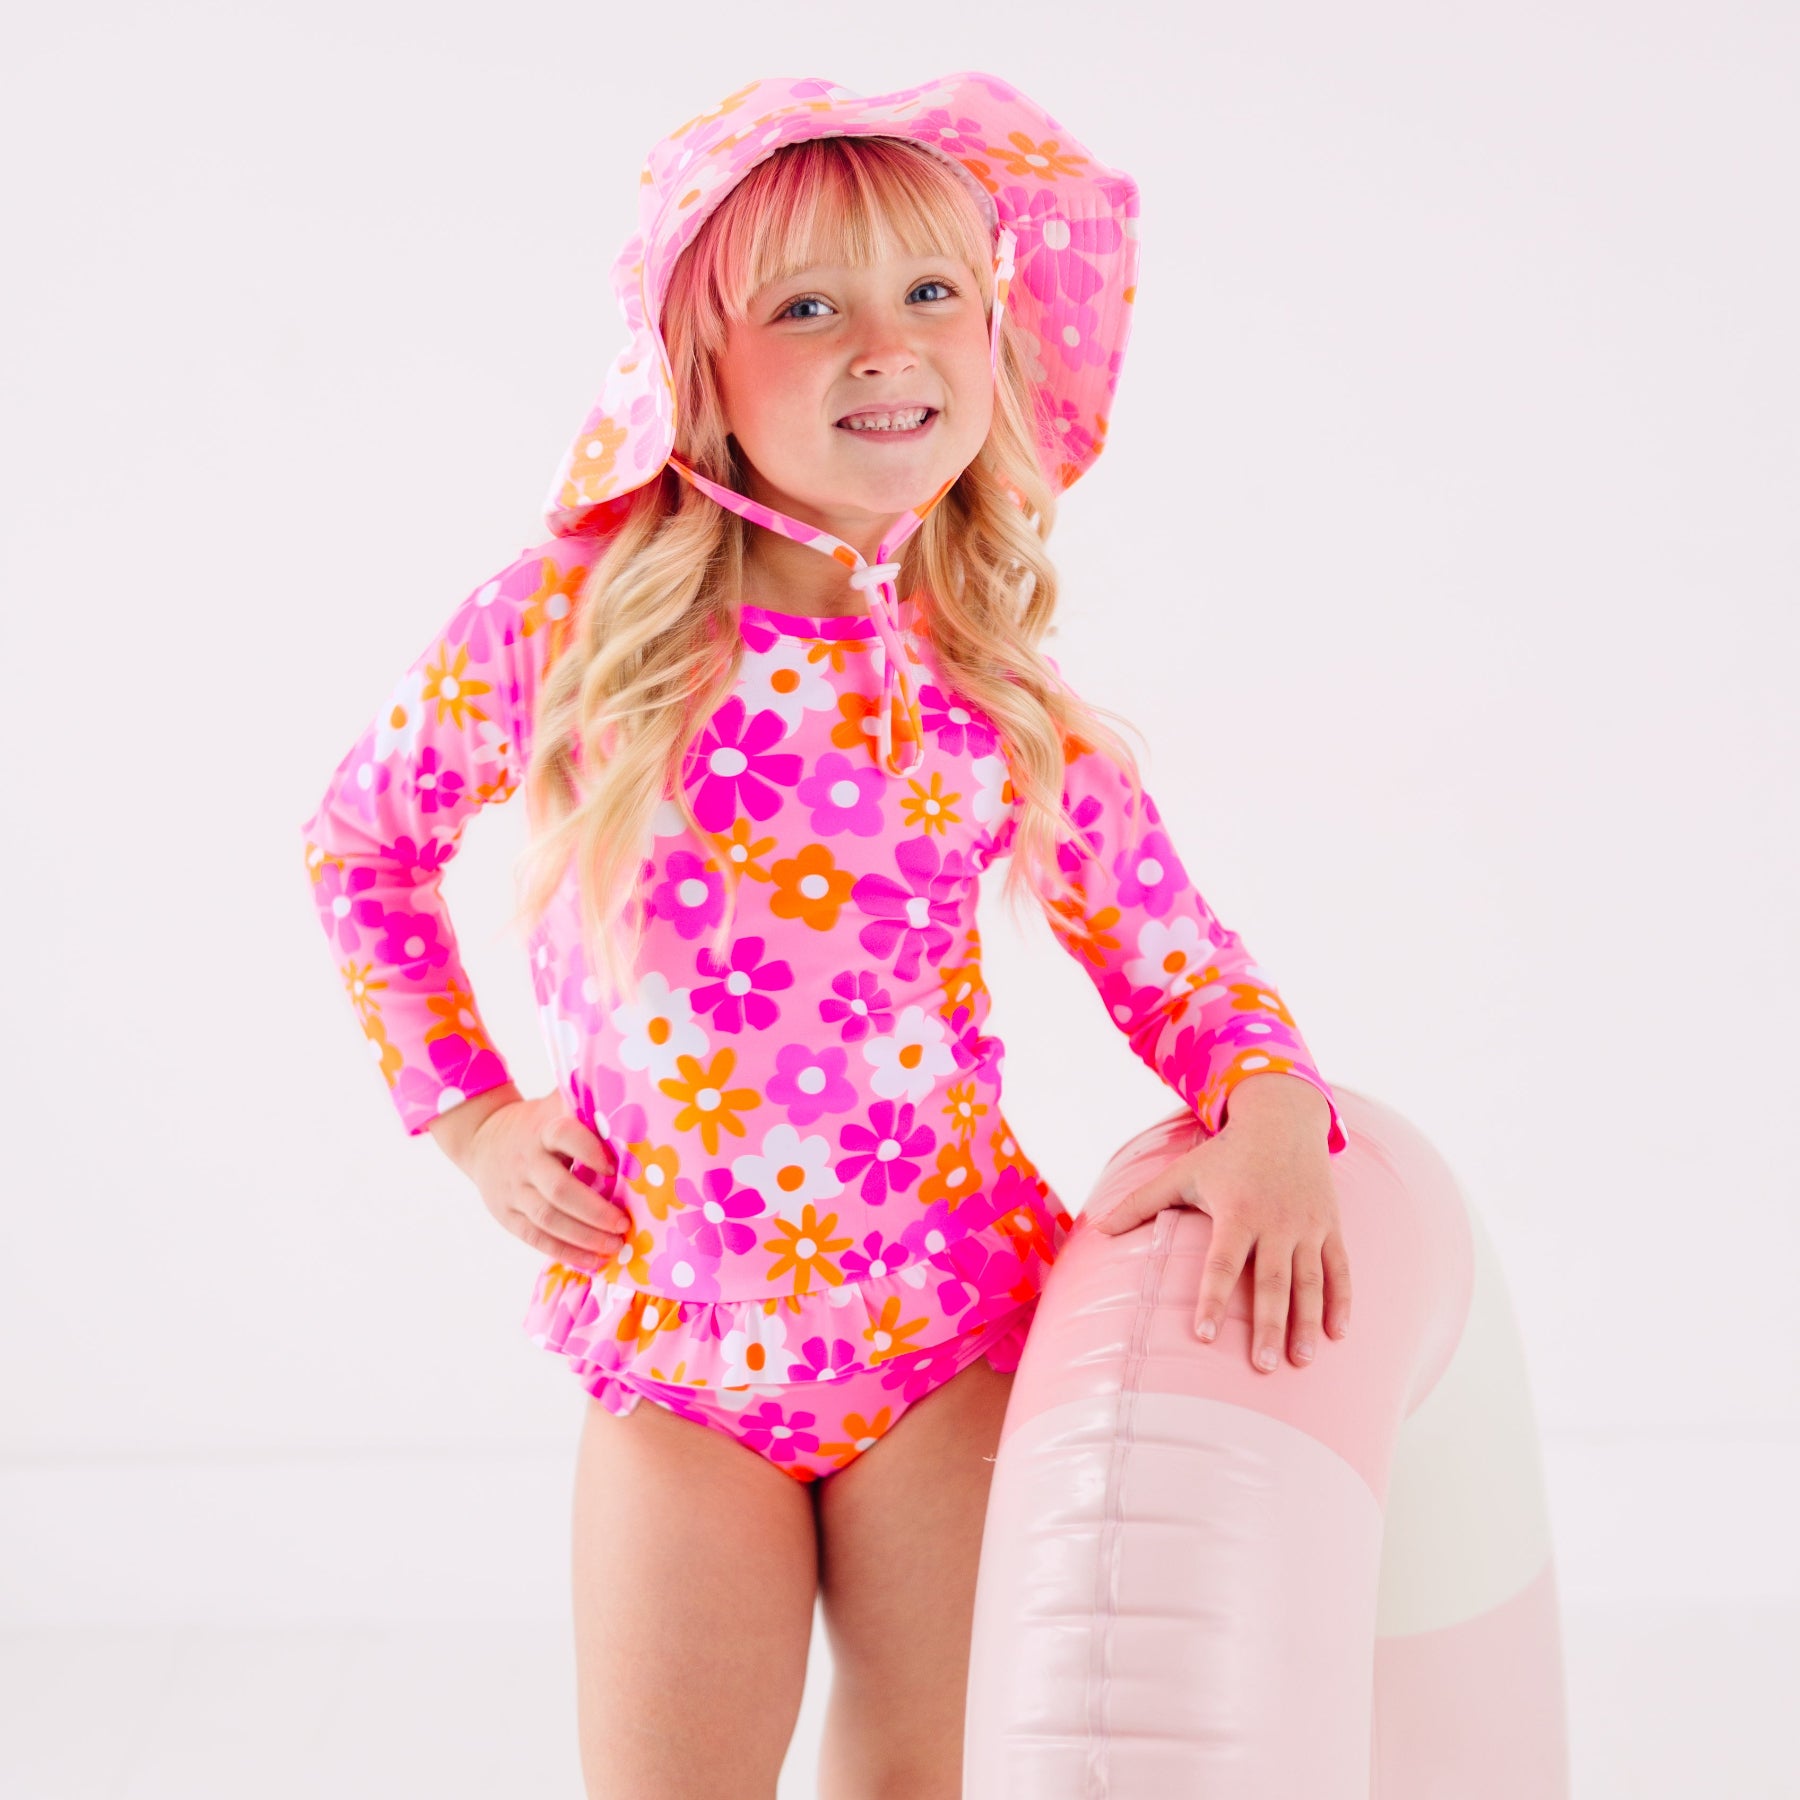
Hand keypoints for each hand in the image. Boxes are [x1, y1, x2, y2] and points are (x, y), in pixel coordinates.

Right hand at [450, 1089, 632, 1272]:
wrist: (481, 1138)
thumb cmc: (538, 1123)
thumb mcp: (555, 1106)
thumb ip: (587, 1105)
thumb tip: (637, 1094)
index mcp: (543, 1129)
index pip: (564, 1136)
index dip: (589, 1151)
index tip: (615, 1167)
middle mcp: (527, 1161)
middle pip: (560, 1189)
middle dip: (595, 1211)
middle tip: (624, 1223)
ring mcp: (514, 1190)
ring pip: (549, 1219)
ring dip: (585, 1237)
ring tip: (616, 1246)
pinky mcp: (507, 1215)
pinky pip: (537, 1238)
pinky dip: (566, 1252)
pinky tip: (593, 1261)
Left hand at [1084, 1105, 1350, 1371]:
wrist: (1285, 1120)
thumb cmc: (1226, 1154)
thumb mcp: (1181, 1171)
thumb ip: (1141, 1202)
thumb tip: (1100, 1229)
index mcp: (1237, 1212)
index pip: (1222, 1263)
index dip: (1212, 1299)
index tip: (1203, 1336)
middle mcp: (1275, 1222)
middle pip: (1272, 1282)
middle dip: (1270, 1326)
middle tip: (1264, 1367)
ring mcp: (1308, 1226)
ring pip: (1310, 1281)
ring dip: (1307, 1322)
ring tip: (1300, 1361)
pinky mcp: (1331, 1227)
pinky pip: (1340, 1269)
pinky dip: (1342, 1302)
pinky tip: (1337, 1335)